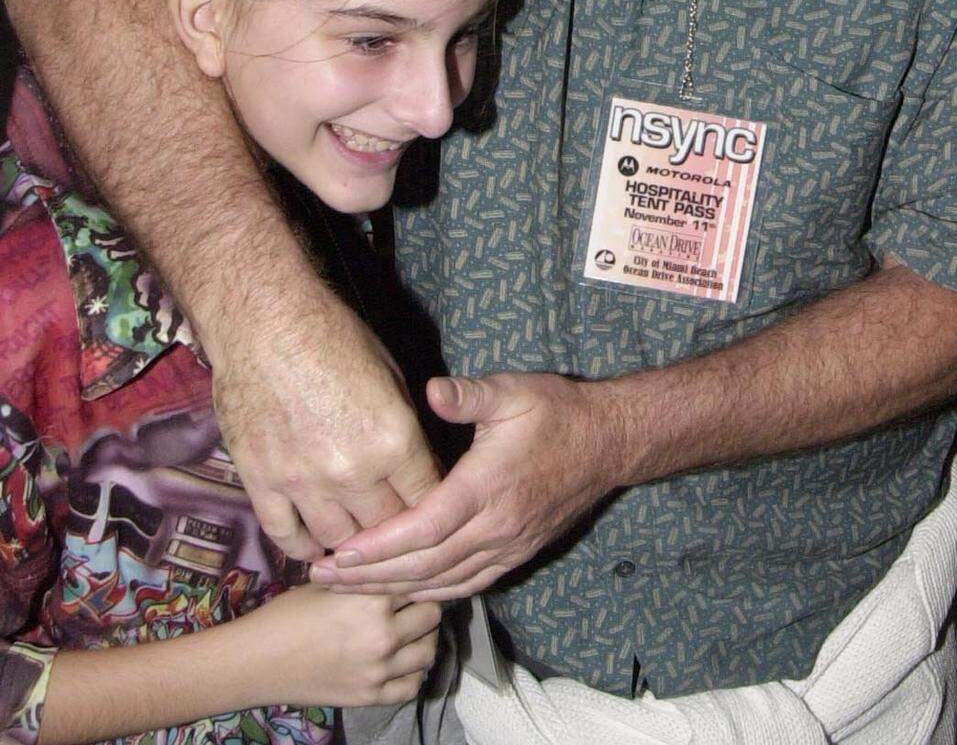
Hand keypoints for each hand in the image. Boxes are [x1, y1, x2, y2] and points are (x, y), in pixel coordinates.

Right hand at [211, 286, 440, 560]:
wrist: (264, 320)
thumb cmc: (332, 334)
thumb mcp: (389, 374)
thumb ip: (402, 427)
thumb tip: (413, 461)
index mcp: (394, 439)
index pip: (427, 497)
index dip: (432, 504)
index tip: (429, 506)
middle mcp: (353, 471)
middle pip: (386, 526)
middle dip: (396, 528)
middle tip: (396, 527)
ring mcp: (303, 482)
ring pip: (339, 541)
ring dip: (352, 543)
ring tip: (358, 540)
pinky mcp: (262, 483)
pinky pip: (286, 536)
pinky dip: (303, 549)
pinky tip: (314, 548)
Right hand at [245, 584, 441, 708]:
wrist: (258, 661)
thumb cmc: (288, 613)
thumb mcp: (328, 581)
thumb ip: (365, 576)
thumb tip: (396, 561)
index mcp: (372, 598)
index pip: (419, 581)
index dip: (417, 576)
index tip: (414, 575)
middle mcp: (383, 634)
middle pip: (432, 615)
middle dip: (425, 605)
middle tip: (413, 603)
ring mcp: (379, 670)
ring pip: (429, 651)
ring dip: (423, 639)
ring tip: (410, 631)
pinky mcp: (371, 697)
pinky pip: (412, 685)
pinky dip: (413, 673)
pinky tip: (402, 661)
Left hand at [312, 371, 619, 597]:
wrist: (608, 443)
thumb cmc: (557, 411)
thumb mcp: (513, 390)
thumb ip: (469, 395)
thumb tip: (431, 390)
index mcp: (488, 488)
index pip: (424, 528)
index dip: (379, 546)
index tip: (339, 552)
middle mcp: (496, 528)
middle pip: (424, 566)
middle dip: (370, 578)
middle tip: (322, 578)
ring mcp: (508, 547)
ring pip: (443, 583)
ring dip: (394, 591)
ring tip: (349, 591)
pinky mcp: (516, 554)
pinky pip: (466, 585)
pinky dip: (430, 592)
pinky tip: (404, 590)